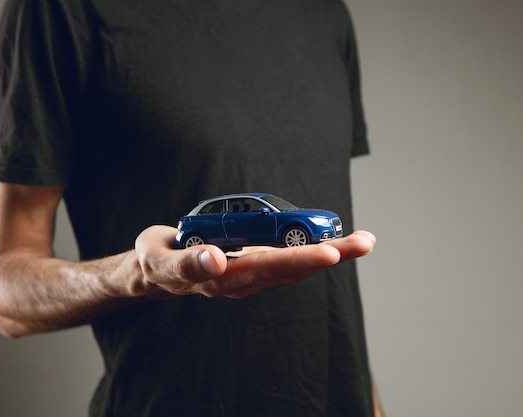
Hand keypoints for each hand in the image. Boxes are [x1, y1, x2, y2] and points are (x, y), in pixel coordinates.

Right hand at [132, 226, 375, 298]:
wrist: (158, 270)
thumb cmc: (158, 260)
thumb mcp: (160, 260)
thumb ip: (186, 263)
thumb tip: (216, 261)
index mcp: (222, 279)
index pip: (265, 268)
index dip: (298, 260)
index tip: (329, 252)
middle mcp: (243, 281)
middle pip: (291, 269)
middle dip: (329, 255)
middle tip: (364, 242)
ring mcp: (251, 276)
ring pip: (295, 266)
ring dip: (331, 253)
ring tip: (364, 241)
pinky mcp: (255, 266)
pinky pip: (289, 260)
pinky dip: (314, 250)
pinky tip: (339, 242)